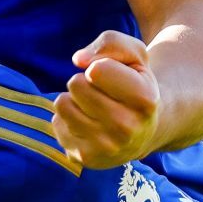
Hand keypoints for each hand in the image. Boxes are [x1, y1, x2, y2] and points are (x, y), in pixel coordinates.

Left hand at [51, 31, 160, 168]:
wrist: (142, 130)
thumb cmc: (134, 83)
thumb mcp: (135, 55)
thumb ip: (111, 43)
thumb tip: (79, 59)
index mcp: (145, 100)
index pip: (96, 70)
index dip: (99, 66)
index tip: (113, 76)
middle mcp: (127, 128)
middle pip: (76, 85)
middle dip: (84, 82)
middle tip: (102, 93)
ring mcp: (106, 147)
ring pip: (62, 104)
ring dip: (74, 99)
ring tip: (94, 107)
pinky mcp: (86, 158)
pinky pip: (57, 123)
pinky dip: (68, 119)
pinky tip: (89, 124)